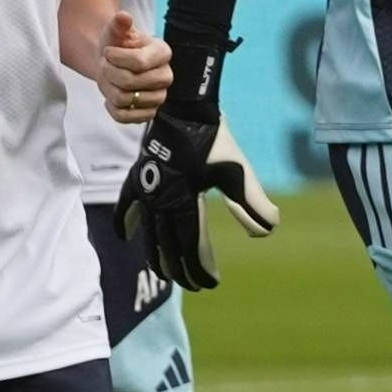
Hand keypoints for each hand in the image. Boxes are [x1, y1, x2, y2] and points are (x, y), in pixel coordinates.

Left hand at [96, 11, 172, 122]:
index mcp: (163, 52)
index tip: (107, 52)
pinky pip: (125, 117)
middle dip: (109, 73)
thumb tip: (123, 16)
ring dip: (108, 89)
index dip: (115, 58)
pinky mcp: (149, 114)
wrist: (114, 64)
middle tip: (104, 65)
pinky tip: (111, 96)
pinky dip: (111, 107)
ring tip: (109, 79)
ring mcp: (159, 97)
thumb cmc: (117, 45)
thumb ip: (118, 24)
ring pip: (124, 100)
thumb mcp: (116, 31)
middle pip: (129, 82)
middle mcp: (166, 76)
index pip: (138, 62)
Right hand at [115, 108, 279, 290]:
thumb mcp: (238, 171)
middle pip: (167, 246)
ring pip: (147, 233)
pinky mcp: (138, 177)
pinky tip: (126, 236)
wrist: (185, 107)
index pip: (189, 246)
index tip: (210, 283)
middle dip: (180, 269)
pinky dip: (126, 222)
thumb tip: (266, 232)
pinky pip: (126, 206)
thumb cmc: (215, 139)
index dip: (199, 268)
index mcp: (183, 201)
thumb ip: (251, 203)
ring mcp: (146, 190)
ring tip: (165, 271)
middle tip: (193, 284)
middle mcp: (160, 201)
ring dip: (156, 256)